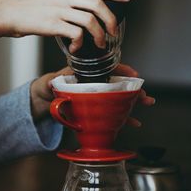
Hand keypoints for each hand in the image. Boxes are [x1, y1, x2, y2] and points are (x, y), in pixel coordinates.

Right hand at [0, 0, 130, 52]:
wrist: (6, 12)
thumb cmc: (26, 6)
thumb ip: (66, 0)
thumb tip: (81, 9)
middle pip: (97, 3)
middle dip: (111, 19)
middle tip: (113, 32)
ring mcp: (58, 9)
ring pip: (90, 20)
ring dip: (99, 34)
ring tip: (100, 44)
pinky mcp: (52, 24)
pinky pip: (75, 34)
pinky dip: (80, 43)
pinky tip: (76, 49)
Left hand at [30, 64, 154, 124]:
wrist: (44, 100)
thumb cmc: (48, 86)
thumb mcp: (50, 82)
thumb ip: (53, 82)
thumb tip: (52, 84)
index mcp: (87, 74)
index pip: (107, 69)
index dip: (122, 70)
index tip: (133, 74)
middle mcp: (95, 85)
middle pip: (118, 85)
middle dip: (133, 89)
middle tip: (145, 95)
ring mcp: (98, 97)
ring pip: (119, 98)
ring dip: (134, 102)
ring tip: (146, 103)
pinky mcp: (97, 109)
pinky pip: (113, 113)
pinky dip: (124, 118)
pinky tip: (134, 122)